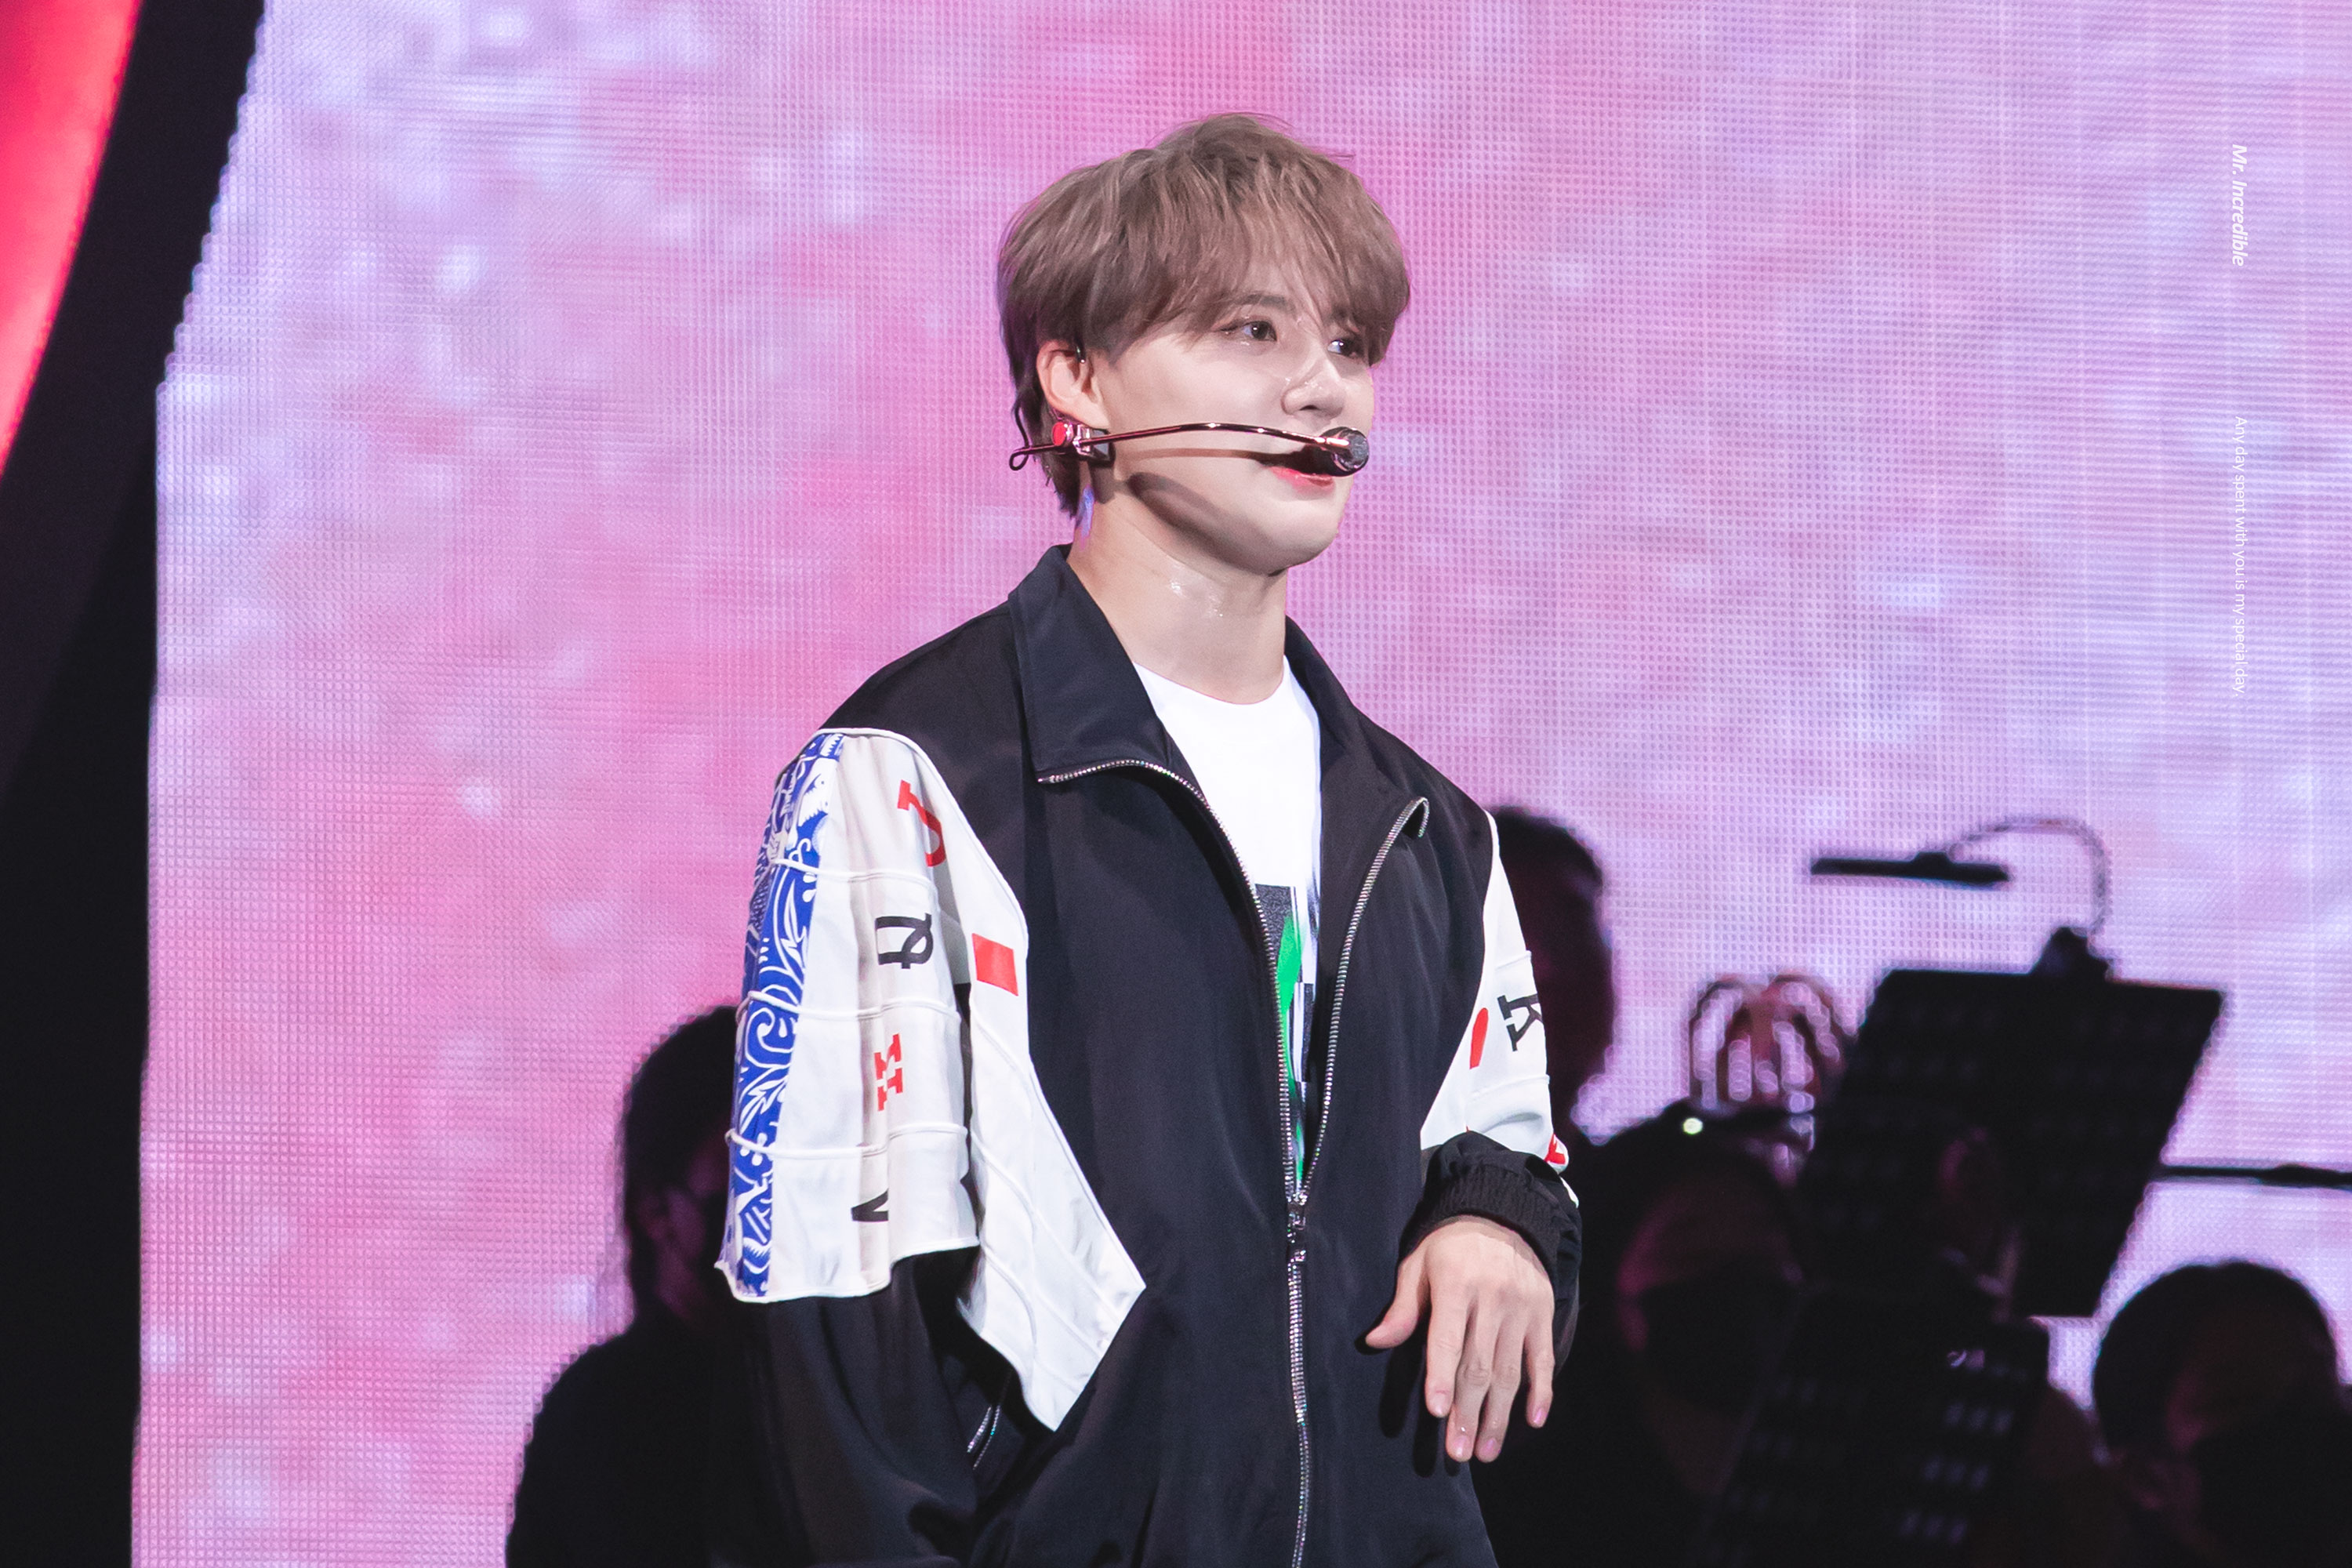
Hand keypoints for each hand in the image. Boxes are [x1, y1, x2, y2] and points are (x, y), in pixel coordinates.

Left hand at [1364, 1214, 1554, 1462]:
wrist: (1504, 1215)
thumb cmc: (1450, 1246)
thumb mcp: (1418, 1263)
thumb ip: (1403, 1307)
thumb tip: (1375, 1342)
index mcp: (1456, 1285)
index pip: (1447, 1338)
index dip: (1442, 1376)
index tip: (1439, 1412)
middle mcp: (1492, 1299)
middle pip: (1479, 1364)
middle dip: (1468, 1412)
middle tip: (1458, 1452)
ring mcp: (1521, 1309)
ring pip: (1510, 1370)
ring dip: (1499, 1415)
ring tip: (1485, 1450)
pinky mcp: (1543, 1316)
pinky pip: (1544, 1359)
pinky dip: (1541, 1392)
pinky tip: (1532, 1421)